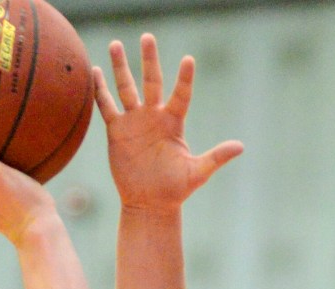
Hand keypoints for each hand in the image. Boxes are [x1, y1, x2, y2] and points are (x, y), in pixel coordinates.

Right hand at [94, 32, 243, 210]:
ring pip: (126, 88)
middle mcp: (154, 117)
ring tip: (116, 43)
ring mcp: (135, 122)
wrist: (150, 204)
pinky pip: (107, 106)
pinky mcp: (117, 131)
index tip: (188, 60)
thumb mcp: (197, 173)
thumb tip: (240, 147)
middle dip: (149, 60)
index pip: (181, 95)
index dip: (184, 79)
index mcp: (174, 123)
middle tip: (147, 37)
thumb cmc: (175, 190)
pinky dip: (100, 91)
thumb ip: (216, 157)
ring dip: (120, 67)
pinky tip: (95, 71)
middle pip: (152, 82)